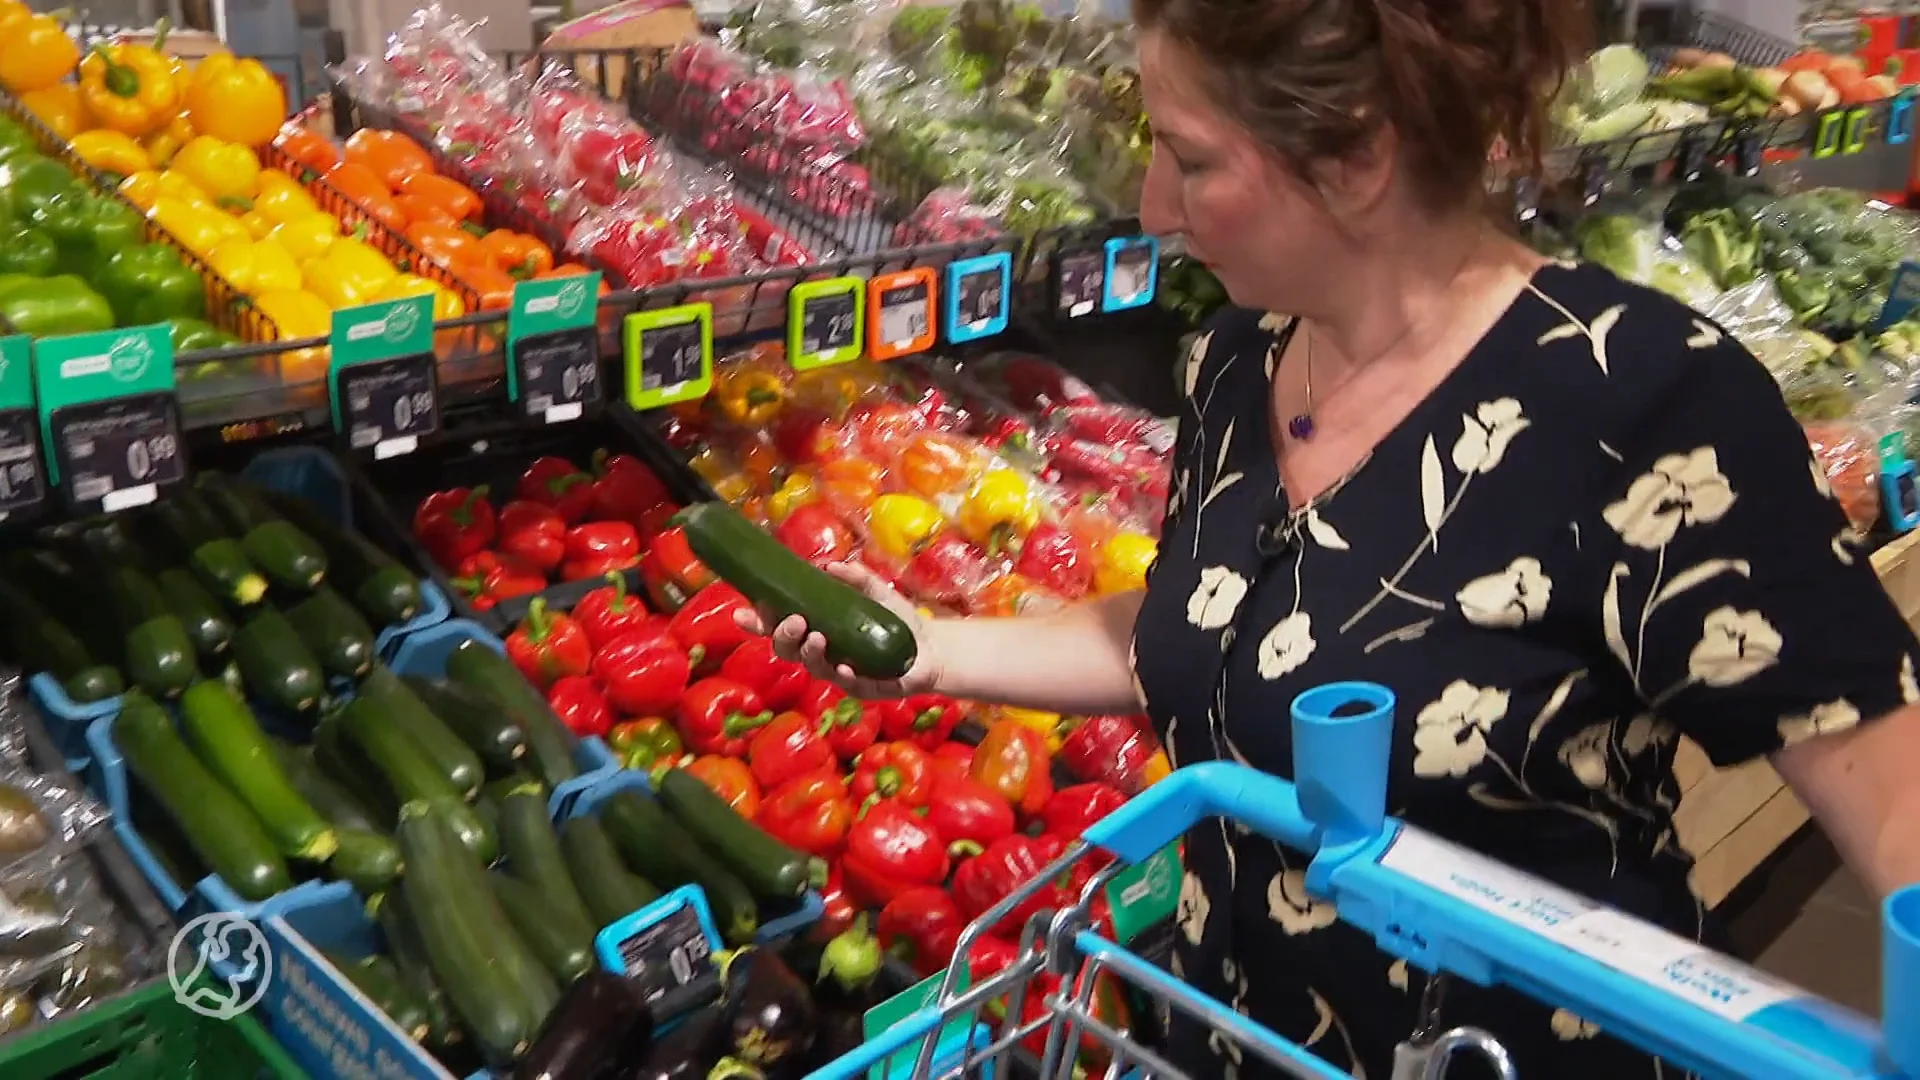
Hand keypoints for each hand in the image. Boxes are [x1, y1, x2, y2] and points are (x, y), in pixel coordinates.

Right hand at [732, 561, 940, 700]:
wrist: (931, 648)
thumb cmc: (897, 621)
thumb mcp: (877, 591)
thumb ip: (855, 577)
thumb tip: (828, 566)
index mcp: (818, 628)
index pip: (779, 626)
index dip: (758, 622)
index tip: (742, 611)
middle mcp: (822, 652)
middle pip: (787, 650)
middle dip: (782, 636)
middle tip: (794, 620)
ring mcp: (839, 672)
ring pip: (811, 667)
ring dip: (808, 652)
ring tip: (817, 637)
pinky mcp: (862, 688)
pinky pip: (845, 684)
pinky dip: (841, 674)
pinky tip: (843, 666)